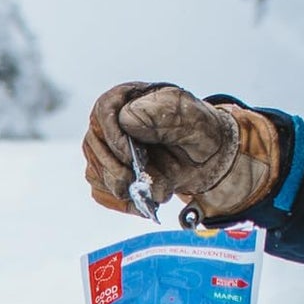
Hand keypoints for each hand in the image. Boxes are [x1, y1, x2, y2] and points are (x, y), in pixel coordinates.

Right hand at [82, 83, 280, 221]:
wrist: (210, 157)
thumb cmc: (201, 130)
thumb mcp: (191, 115)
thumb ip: (160, 113)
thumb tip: (125, 120)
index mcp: (129, 99)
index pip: (104, 111)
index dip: (112, 137)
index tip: (129, 157)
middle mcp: (112, 124)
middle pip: (93, 145)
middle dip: (113, 169)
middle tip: (133, 180)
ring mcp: (109, 151)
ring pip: (95, 172)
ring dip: (120, 187)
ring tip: (147, 192)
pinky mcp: (112, 175)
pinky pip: (102, 192)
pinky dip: (122, 202)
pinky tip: (143, 203)